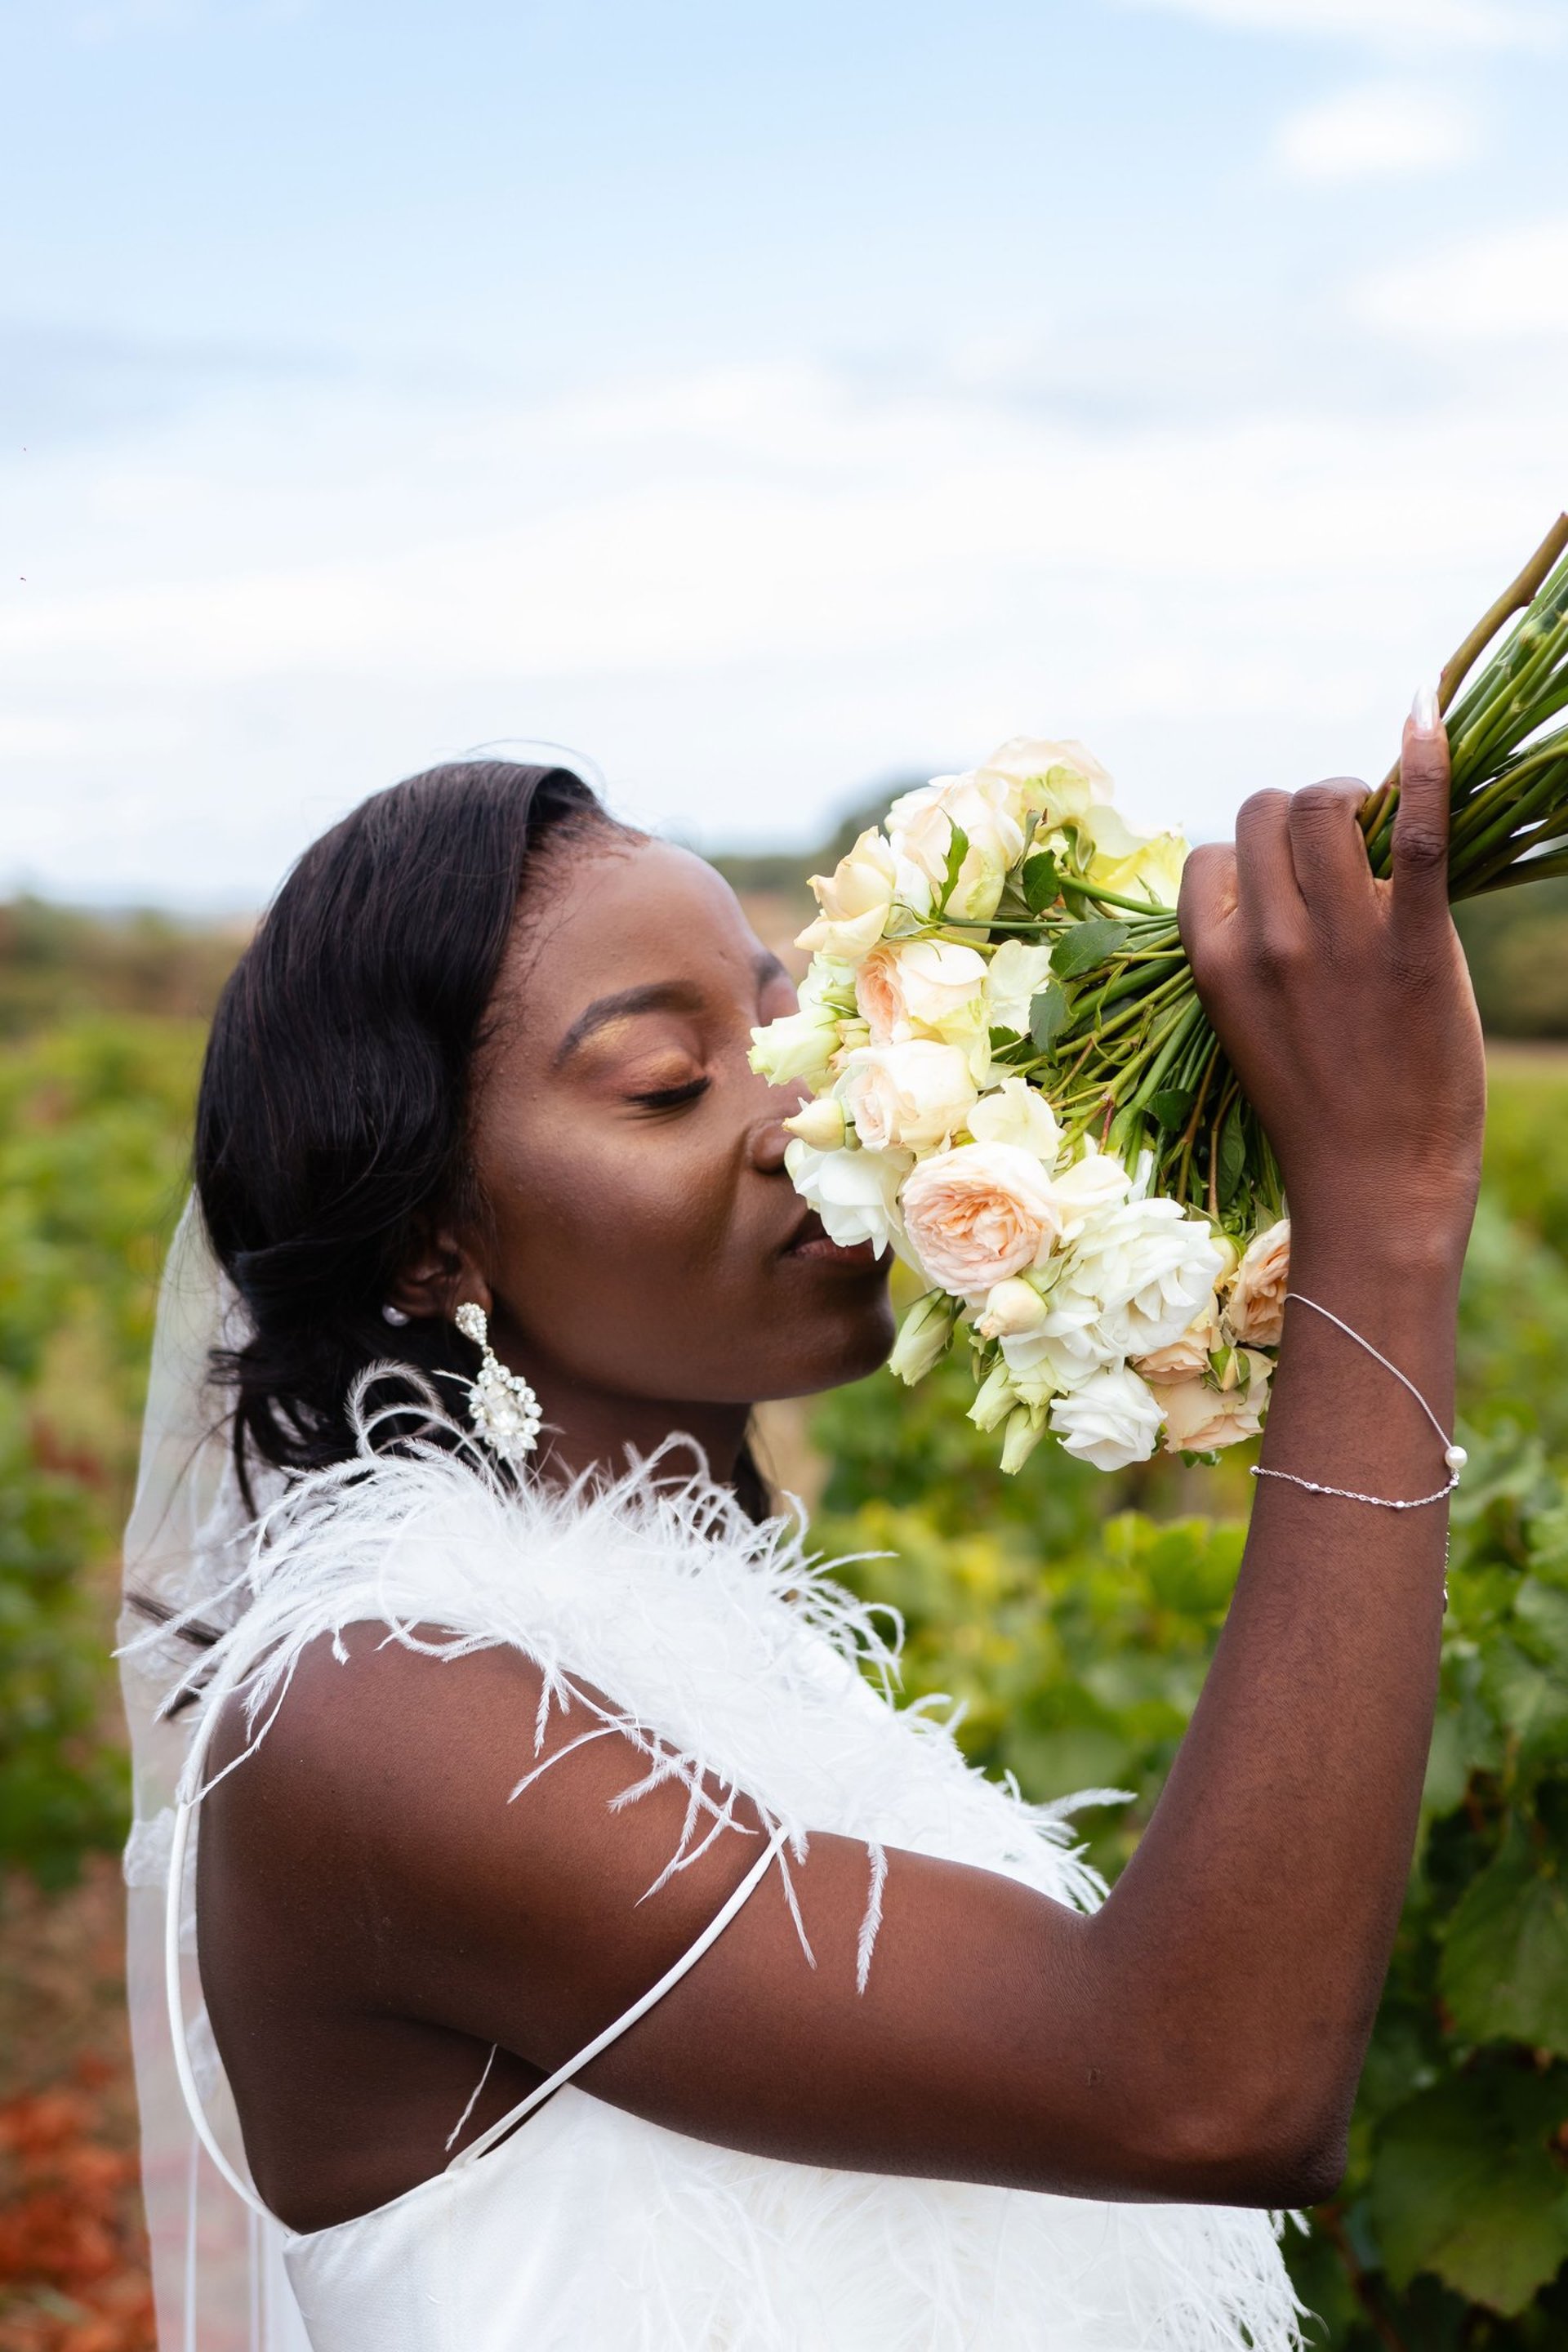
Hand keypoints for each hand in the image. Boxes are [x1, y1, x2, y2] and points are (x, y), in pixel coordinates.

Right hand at [1178, 704, 1484, 1264]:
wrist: (1376, 1188)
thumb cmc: (1316, 1117)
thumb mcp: (1247, 1028)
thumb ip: (1250, 953)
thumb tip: (1278, 875)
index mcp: (1213, 962)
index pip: (1209, 854)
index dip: (1247, 859)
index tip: (1284, 885)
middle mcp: (1266, 940)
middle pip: (1262, 811)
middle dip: (1297, 817)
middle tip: (1341, 849)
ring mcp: (1340, 941)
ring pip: (1324, 804)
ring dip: (1350, 799)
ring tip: (1379, 829)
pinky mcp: (1416, 945)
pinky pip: (1418, 831)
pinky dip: (1426, 765)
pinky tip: (1426, 716)